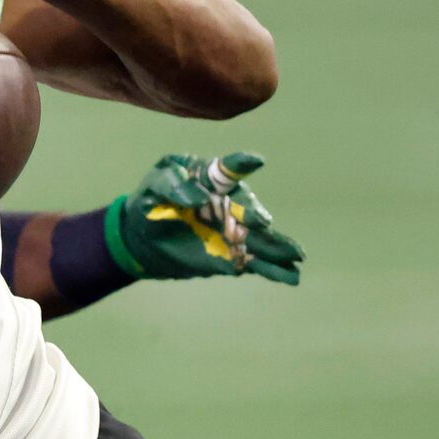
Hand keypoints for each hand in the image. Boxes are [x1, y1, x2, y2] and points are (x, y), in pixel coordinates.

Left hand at [114, 152, 303, 285]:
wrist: (142, 236)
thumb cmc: (150, 200)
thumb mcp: (155, 185)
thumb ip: (173, 185)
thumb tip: (200, 198)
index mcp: (212, 178)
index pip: (228, 169)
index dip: (241, 164)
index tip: (256, 161)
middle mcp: (229, 203)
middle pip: (247, 207)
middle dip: (254, 215)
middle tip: (260, 223)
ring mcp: (232, 230)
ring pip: (260, 238)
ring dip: (278, 247)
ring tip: (297, 256)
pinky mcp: (231, 256)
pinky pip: (255, 262)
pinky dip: (273, 270)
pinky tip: (292, 276)